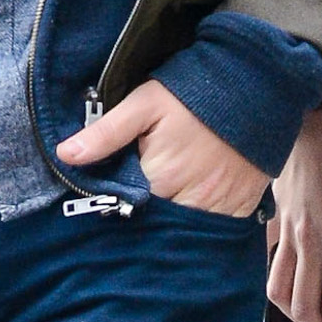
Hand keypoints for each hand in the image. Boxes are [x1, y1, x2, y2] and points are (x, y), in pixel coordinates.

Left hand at [57, 80, 268, 216]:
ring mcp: (218, 208)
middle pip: (154, 224)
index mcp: (160, 177)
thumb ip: (106, 132)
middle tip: (137, 198)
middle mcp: (189, 200)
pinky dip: (200, 229)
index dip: (114, 203)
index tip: (110, 195)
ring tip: (162, 206)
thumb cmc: (194, 93)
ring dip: (170, 226)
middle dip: (142, 216)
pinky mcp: (240, 209)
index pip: (124, 207)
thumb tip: (65, 155)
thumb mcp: (145, 103)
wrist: (255, 88)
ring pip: (183, 233)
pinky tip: (190, 212)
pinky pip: (214, 233)